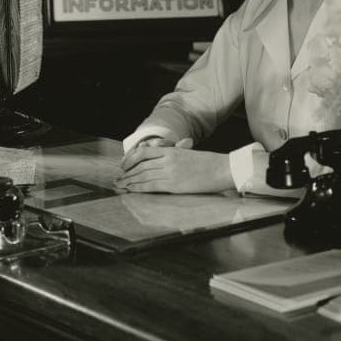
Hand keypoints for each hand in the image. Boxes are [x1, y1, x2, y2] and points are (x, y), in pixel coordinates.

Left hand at [116, 140, 233, 194]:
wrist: (223, 169)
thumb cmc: (209, 163)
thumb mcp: (188, 154)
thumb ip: (174, 156)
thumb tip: (162, 162)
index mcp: (171, 151)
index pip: (143, 152)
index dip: (130, 159)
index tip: (124, 165)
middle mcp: (168, 159)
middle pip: (140, 165)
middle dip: (127, 173)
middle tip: (118, 179)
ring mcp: (170, 171)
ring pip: (142, 175)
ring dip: (129, 181)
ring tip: (120, 185)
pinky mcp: (174, 184)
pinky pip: (151, 185)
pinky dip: (138, 187)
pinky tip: (131, 190)